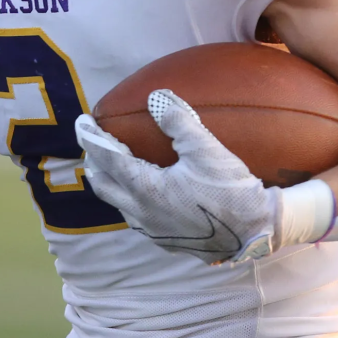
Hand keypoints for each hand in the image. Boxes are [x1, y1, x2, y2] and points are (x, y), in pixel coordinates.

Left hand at [75, 89, 281, 262]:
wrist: (255, 232)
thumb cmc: (231, 190)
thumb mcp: (206, 148)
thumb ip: (179, 120)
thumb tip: (156, 96)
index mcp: (146, 189)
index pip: (107, 158)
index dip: (91, 138)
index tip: (82, 122)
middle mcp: (142, 213)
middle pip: (103, 185)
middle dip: (94, 161)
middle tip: (94, 142)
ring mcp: (153, 231)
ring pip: (119, 204)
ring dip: (110, 182)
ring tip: (112, 166)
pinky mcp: (167, 241)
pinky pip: (137, 217)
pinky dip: (129, 198)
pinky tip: (144, 192)